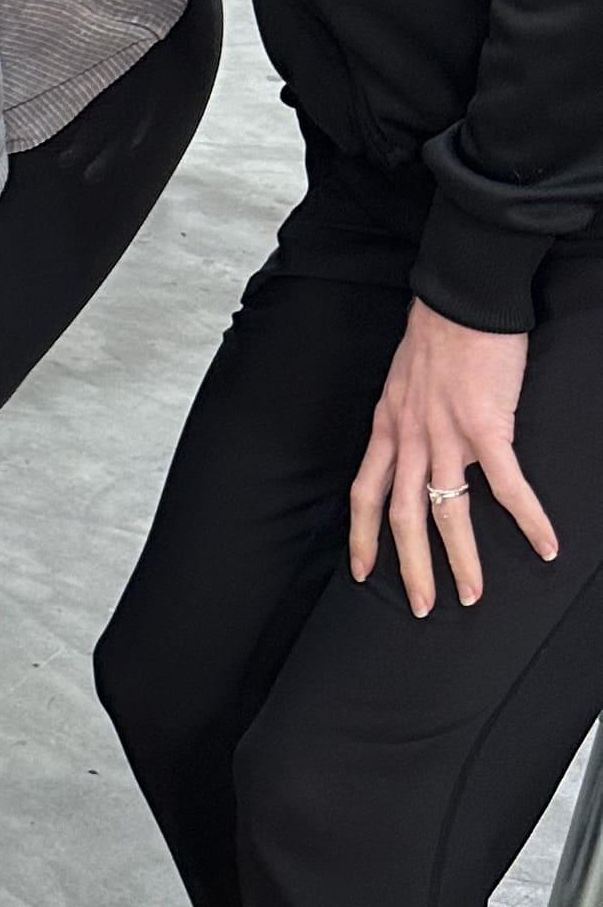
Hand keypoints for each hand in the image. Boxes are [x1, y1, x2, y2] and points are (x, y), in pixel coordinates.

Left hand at [348, 298, 557, 616]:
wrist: (462, 298)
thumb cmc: (437, 333)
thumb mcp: (402, 381)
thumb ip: (405, 417)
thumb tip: (414, 443)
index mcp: (387, 428)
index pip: (364, 494)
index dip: (362, 536)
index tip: (361, 571)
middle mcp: (409, 438)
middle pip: (403, 517)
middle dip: (411, 568)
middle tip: (423, 607)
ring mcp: (447, 435)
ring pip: (449, 512)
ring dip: (462, 559)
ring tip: (471, 595)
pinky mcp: (487, 427)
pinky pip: (508, 485)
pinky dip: (528, 519)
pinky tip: (545, 545)